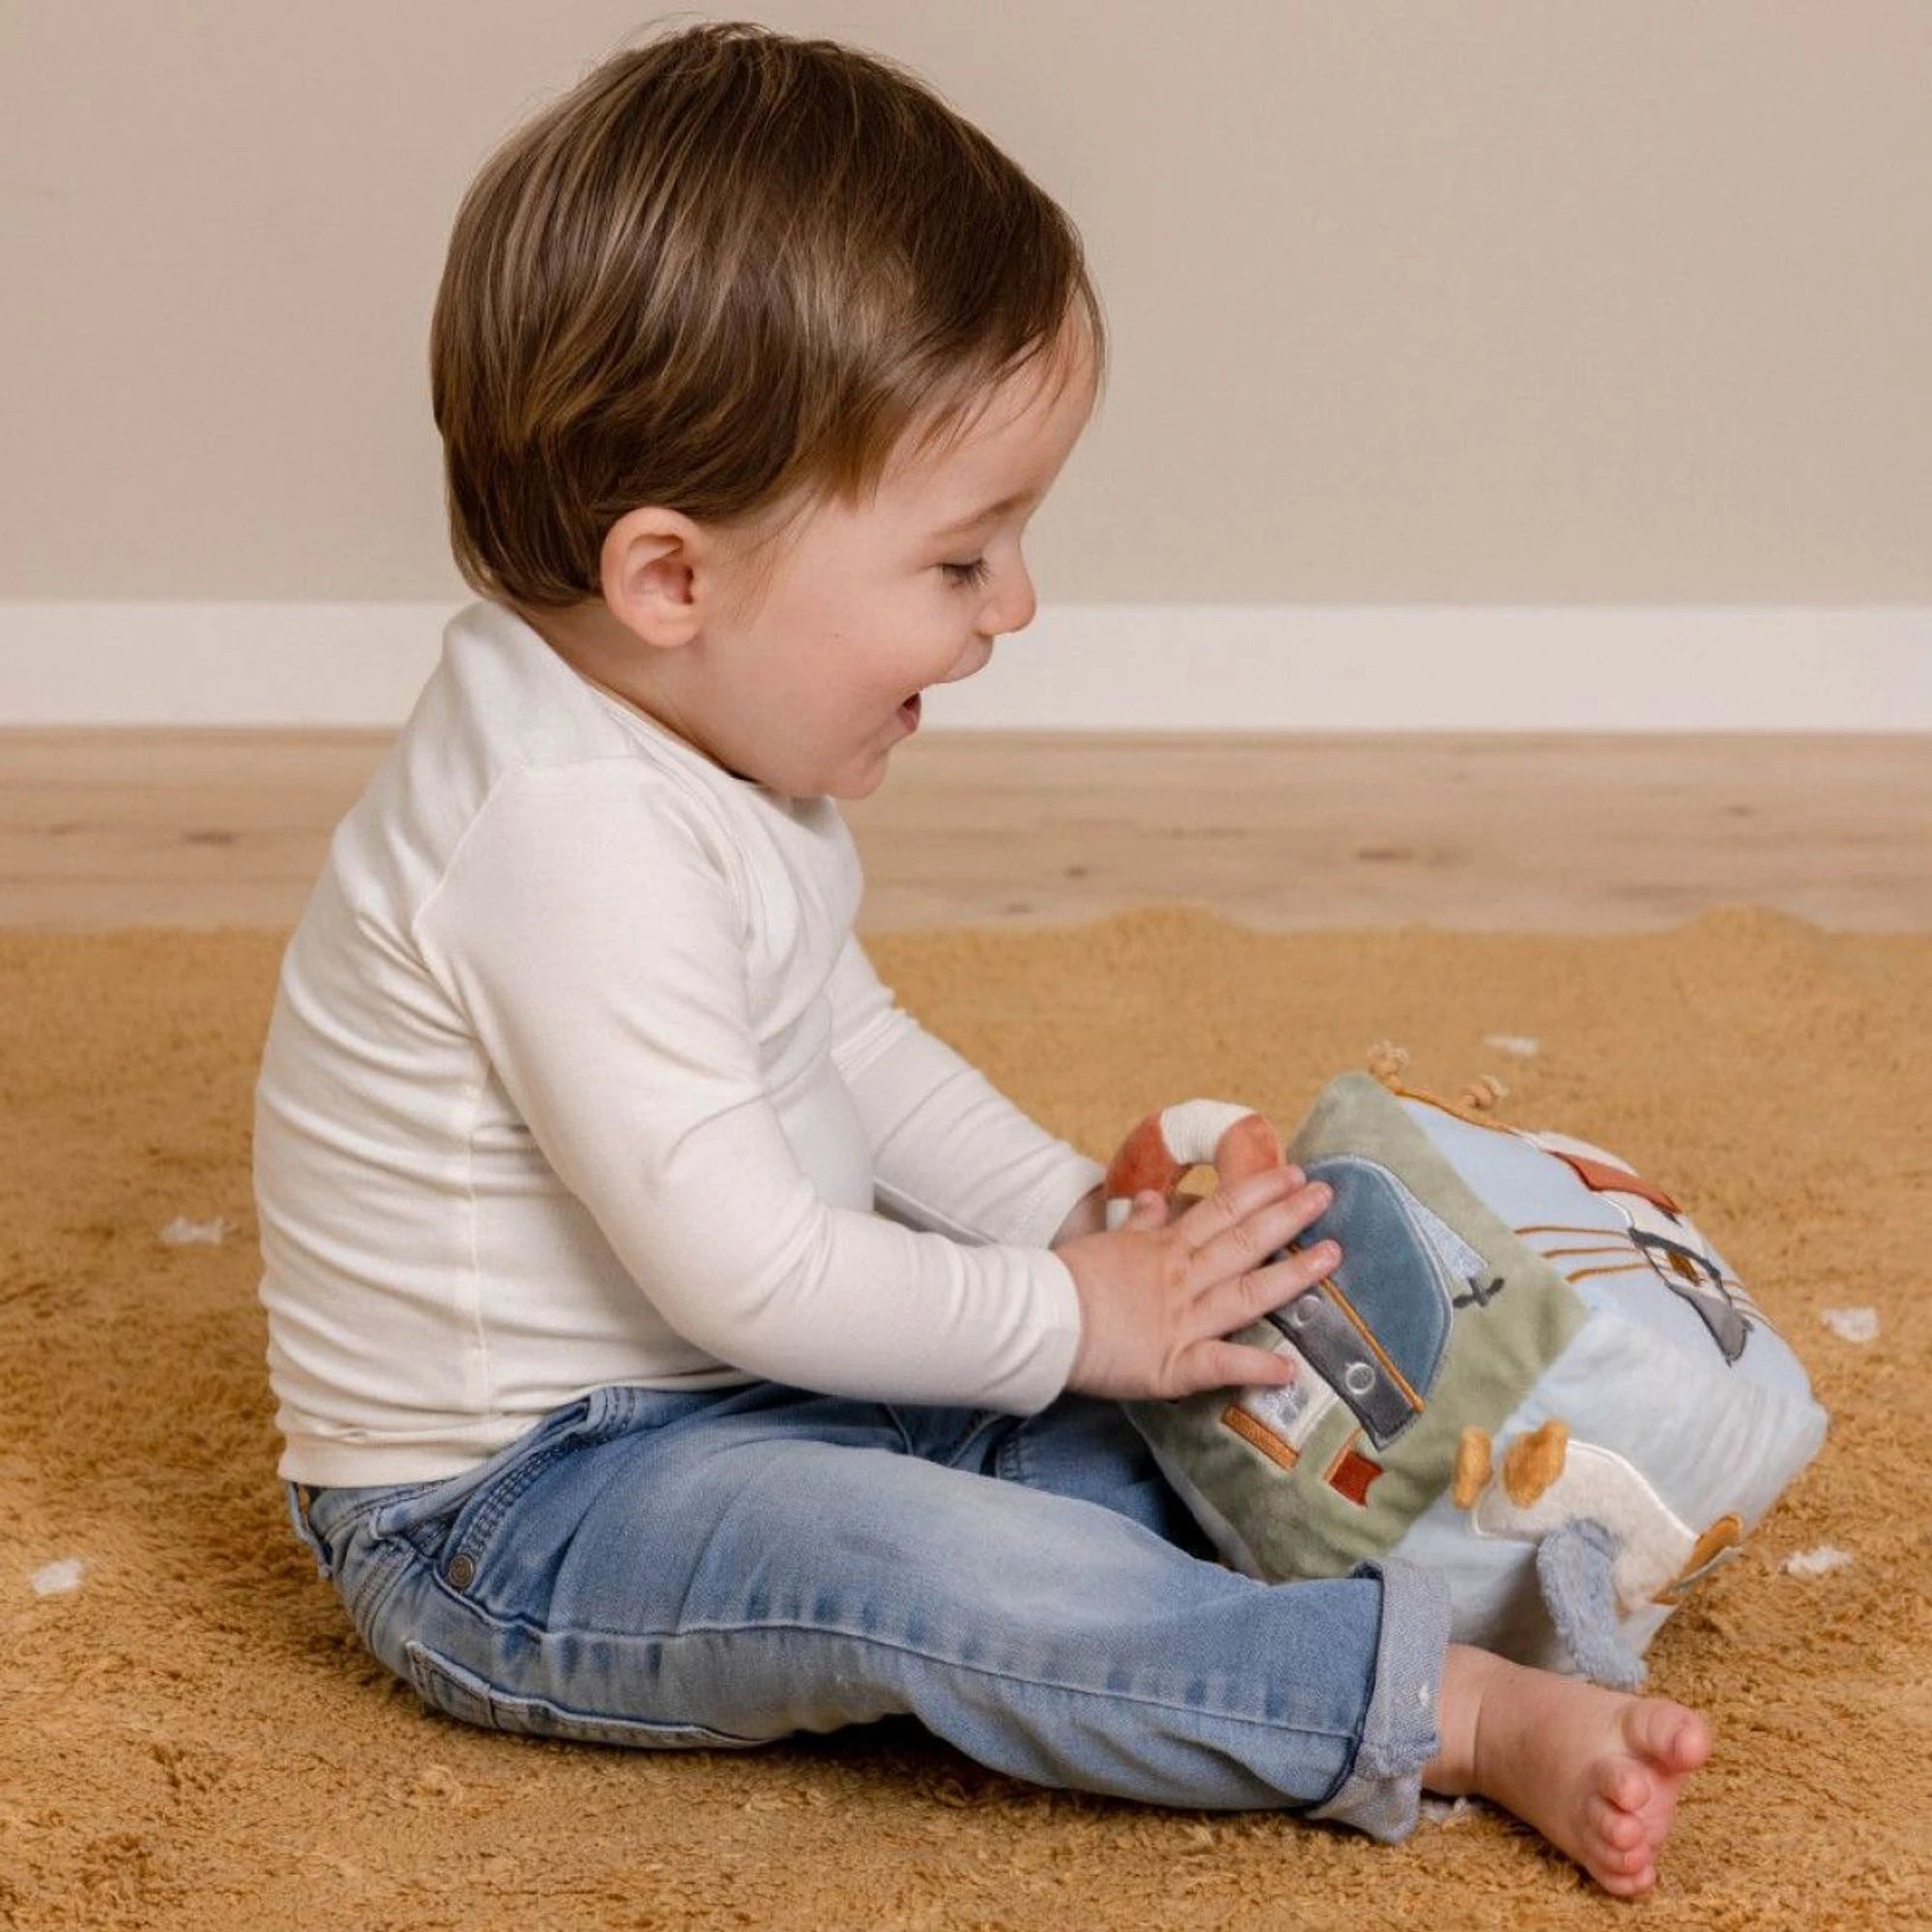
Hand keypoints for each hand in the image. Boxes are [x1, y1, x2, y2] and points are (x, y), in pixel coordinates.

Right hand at [1055, 1165, 1338, 1400]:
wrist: (1041, 1319)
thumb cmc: (1064, 1280)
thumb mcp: (1103, 1242)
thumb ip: (1135, 1224)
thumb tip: (1150, 1197)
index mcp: (1165, 1249)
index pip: (1221, 1211)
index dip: (1260, 1192)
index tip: (1293, 1174)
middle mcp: (1183, 1278)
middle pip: (1244, 1241)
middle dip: (1288, 1216)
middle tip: (1327, 1195)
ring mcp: (1183, 1320)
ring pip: (1247, 1293)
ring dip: (1293, 1276)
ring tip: (1332, 1256)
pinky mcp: (1174, 1363)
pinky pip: (1220, 1364)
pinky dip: (1255, 1368)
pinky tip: (1289, 1369)